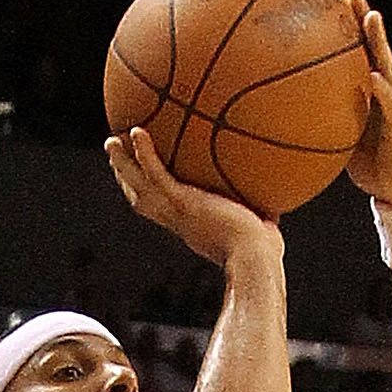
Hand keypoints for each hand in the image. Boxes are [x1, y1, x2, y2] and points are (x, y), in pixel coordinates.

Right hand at [103, 126, 281, 268]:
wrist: (255, 260)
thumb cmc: (263, 254)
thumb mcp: (263, 230)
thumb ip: (263, 216)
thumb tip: (279, 207)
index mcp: (190, 226)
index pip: (161, 208)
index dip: (148, 193)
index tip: (143, 178)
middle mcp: (178, 220)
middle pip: (141, 197)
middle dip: (126, 176)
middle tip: (116, 153)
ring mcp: (177, 212)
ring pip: (138, 185)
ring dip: (122, 163)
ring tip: (112, 140)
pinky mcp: (182, 203)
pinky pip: (156, 173)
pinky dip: (145, 153)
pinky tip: (138, 131)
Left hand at [340, 0, 391, 210]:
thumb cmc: (372, 165)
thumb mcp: (342, 138)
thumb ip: (325, 122)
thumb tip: (287, 118)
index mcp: (373, 92)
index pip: (361, 52)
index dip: (349, 27)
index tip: (332, 0)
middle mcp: (388, 91)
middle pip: (376, 48)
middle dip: (365, 19)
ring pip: (389, 67)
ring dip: (380, 42)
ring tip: (371, 17)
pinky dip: (383, 91)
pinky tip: (375, 78)